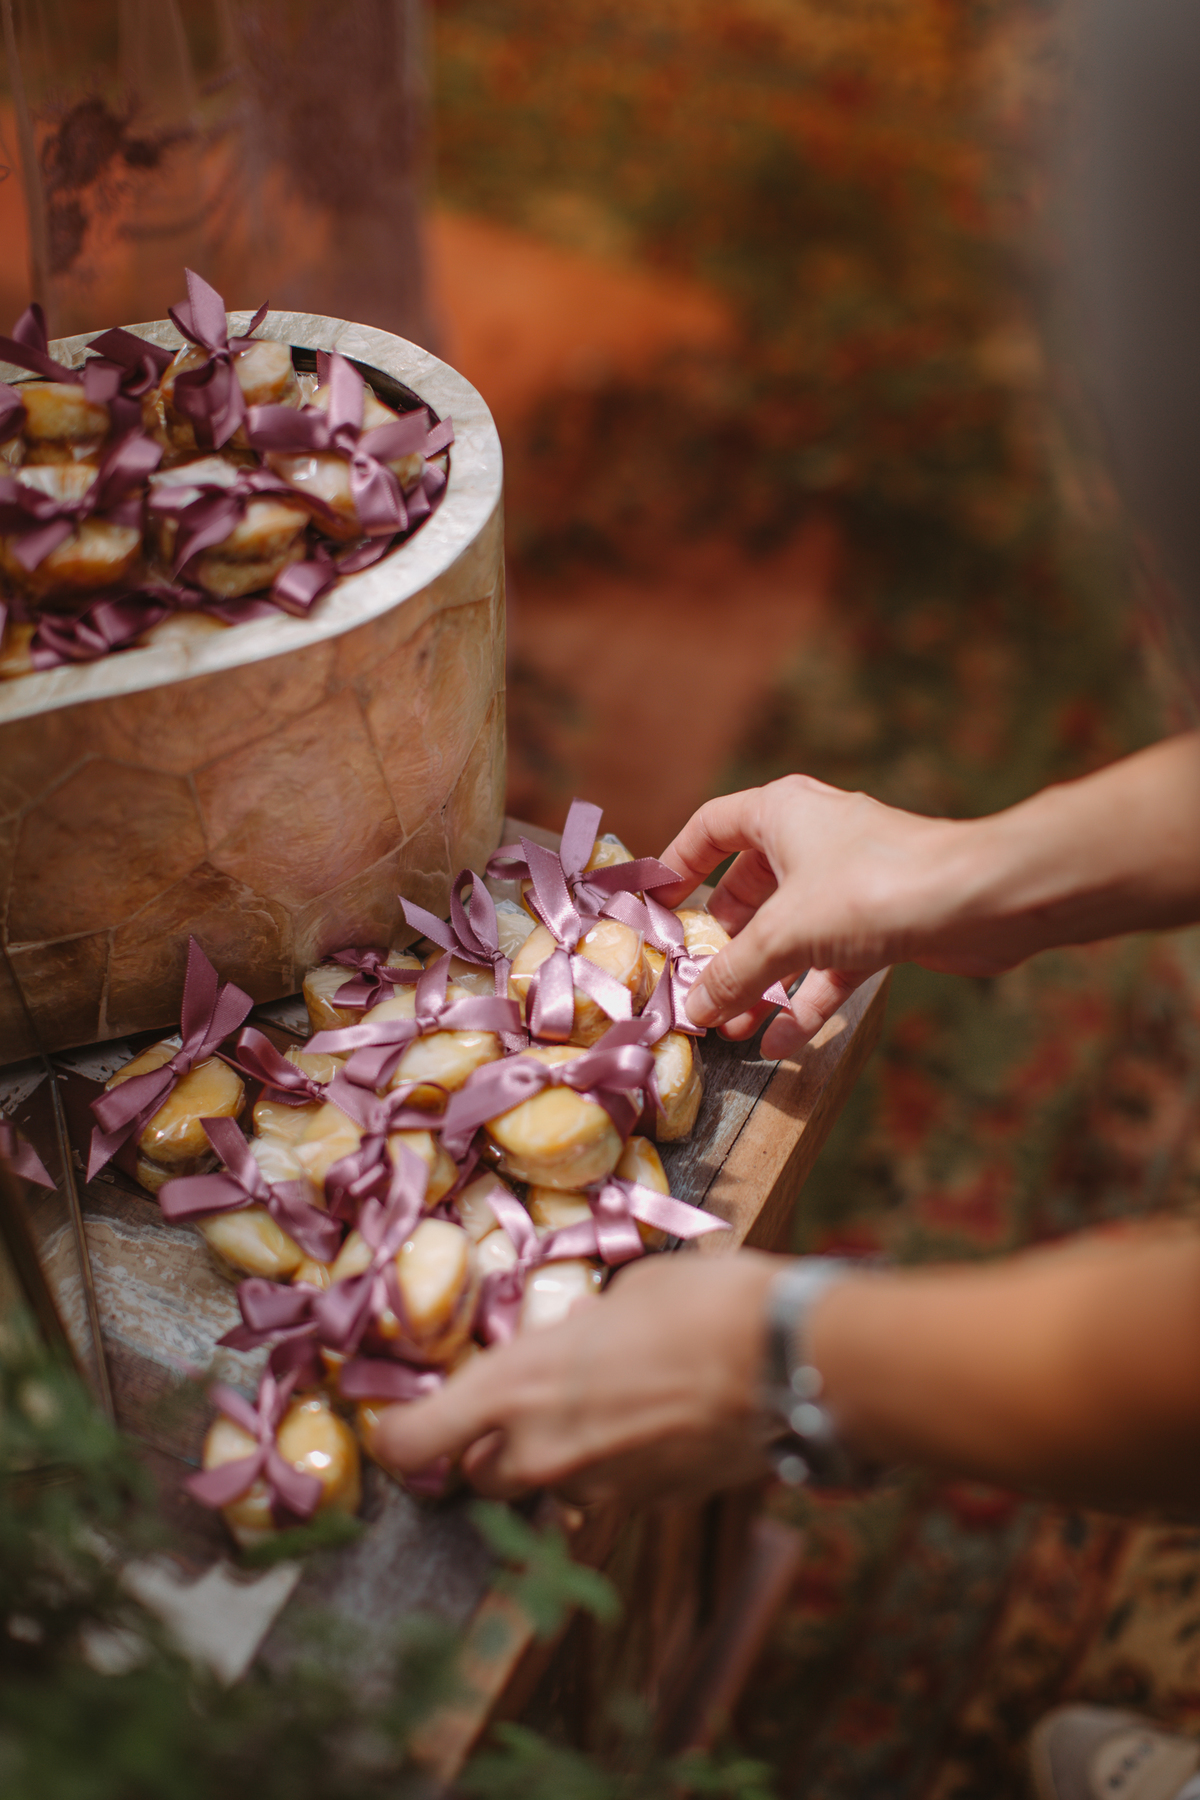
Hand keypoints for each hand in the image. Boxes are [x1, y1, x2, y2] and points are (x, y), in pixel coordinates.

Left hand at [370, 1252, 779, 1504]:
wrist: (788, 1359)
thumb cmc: (698, 1303)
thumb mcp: (620, 1295)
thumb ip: (577, 1332)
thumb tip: (579, 1335)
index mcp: (515, 1387)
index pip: (413, 1445)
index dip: (399, 1439)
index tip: (406, 1419)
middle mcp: (541, 1452)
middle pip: (479, 1474)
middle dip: (490, 1445)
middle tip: (524, 1400)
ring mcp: (597, 1489)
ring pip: (548, 1487)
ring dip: (559, 1456)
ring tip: (607, 1403)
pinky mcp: (649, 1505)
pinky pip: (607, 1490)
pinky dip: (615, 1465)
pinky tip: (654, 1419)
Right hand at [657, 775, 1018, 1056]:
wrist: (980, 901)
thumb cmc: (872, 889)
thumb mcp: (784, 933)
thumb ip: (733, 974)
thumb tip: (693, 1010)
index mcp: (782, 813)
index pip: (711, 827)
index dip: (678, 864)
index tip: (656, 907)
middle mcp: (813, 839)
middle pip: (748, 890)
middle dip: (722, 944)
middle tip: (695, 984)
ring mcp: (849, 883)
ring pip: (789, 932)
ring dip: (761, 980)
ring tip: (731, 1027)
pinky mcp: (881, 922)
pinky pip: (828, 961)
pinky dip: (806, 996)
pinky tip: (783, 1040)